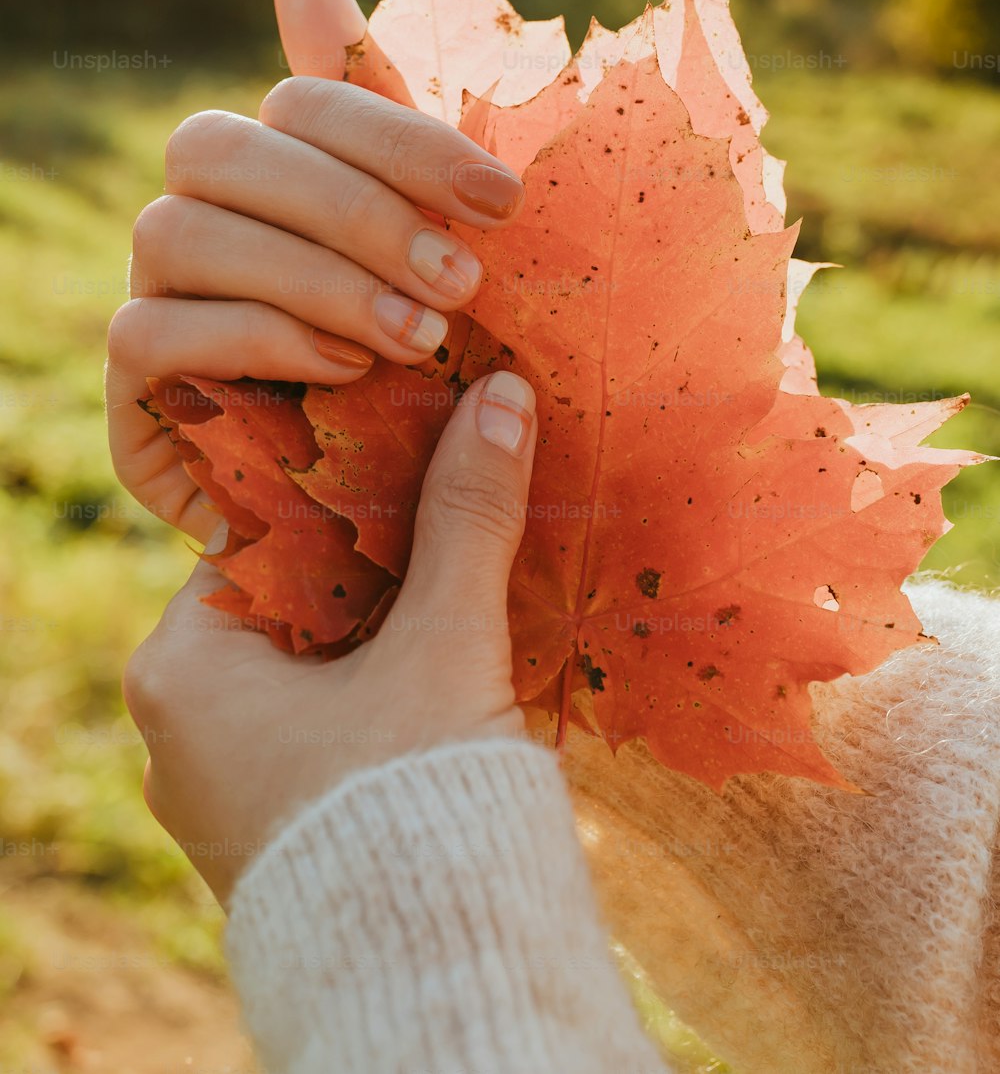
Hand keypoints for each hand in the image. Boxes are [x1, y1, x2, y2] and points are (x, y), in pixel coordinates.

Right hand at [106, 0, 524, 539]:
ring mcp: (158, 304)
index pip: (300, 96)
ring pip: (175, 229)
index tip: (506, 198)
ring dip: (307, 274)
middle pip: (217, 144)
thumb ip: (380, 113)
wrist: (406, 538)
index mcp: (281, 180)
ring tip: (410, 339)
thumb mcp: (442, 251)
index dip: (398, 130)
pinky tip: (339, 372)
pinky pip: (147, 336)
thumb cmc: (435, 374)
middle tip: (461, 283)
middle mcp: (204, 225)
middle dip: (352, 205)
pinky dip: (251, 342)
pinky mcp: (136, 398)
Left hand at [122, 366, 537, 903]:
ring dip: (388, 629)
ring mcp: (224, 787)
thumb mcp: (444, 645)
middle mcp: (181, 727)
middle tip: (456, 509)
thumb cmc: (418, 805)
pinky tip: (449, 666)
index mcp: (183, 666)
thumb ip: (468, 515)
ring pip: (315, 665)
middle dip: (378, 564)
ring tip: (464, 585)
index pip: (267, 536)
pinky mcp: (272, 828)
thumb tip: (504, 393)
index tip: (419, 450)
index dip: (351, 491)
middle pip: (294, 599)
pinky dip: (380, 691)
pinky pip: (324, 725)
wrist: (433, 988)